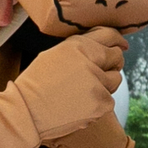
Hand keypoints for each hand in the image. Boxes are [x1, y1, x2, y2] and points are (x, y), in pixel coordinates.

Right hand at [12, 29, 127, 142]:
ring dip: (105, 84)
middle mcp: (91, 61)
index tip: (121, 45)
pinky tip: (81, 105)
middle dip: (112, 63)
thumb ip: (80, 48)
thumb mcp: (54, 54)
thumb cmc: (36, 83)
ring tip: (84, 91)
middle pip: (117, 57)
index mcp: (78, 46)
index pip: (110, 36)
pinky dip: (98, 104)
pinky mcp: (101, 103)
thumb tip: (103, 45)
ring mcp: (98, 83)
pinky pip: (108, 101)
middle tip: (100, 72)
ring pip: (115, 80)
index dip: (117, 41)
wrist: (26, 111)